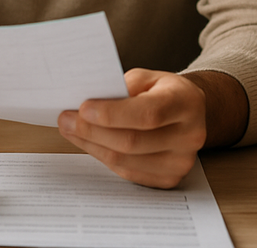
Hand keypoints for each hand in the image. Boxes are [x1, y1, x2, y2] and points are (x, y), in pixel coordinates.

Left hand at [58, 68, 207, 187]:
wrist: (190, 112)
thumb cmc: (164, 91)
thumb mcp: (148, 77)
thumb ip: (123, 87)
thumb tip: (88, 105)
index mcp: (186, 103)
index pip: (147, 114)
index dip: (112, 114)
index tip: (82, 108)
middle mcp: (189, 135)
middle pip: (132, 141)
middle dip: (92, 131)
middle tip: (66, 119)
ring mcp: (181, 162)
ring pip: (125, 160)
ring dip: (92, 145)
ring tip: (71, 130)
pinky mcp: (169, 179)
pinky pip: (127, 172)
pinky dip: (104, 157)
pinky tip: (90, 143)